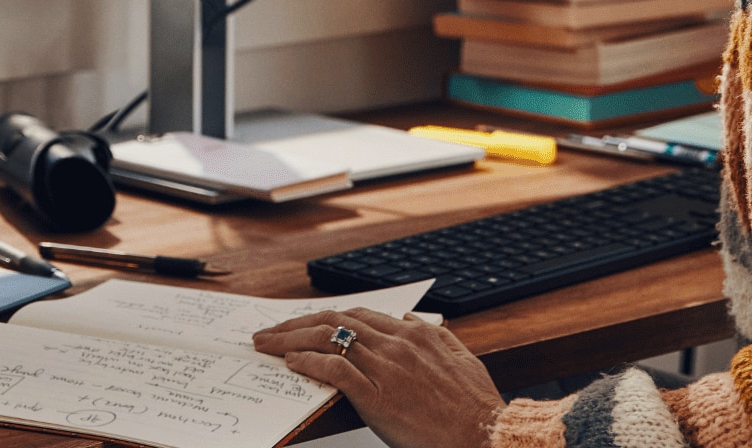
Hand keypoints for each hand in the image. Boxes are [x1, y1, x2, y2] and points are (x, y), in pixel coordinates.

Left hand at [254, 307, 503, 447]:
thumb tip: (411, 320)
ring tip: (267, 344)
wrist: (484, 437)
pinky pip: (334, 369)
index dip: (325, 317)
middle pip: (335, 320)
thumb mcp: (462, 359)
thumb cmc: (475, 408)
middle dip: (297, 323)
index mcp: (416, 335)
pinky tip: (292, 364)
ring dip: (291, 338)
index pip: (359, 314)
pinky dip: (308, 362)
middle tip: (271, 331)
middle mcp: (398, 344)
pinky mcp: (377, 395)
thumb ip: (436, 336)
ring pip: (328, 338)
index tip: (304, 322)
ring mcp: (387, 368)